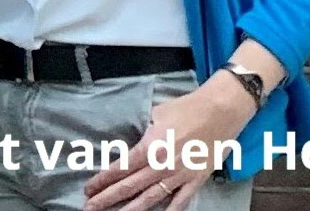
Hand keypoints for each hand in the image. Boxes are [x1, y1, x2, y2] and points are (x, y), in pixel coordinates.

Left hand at [84, 76, 256, 209]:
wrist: (221, 110)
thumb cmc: (187, 108)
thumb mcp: (156, 114)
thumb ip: (144, 134)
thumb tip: (136, 145)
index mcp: (150, 148)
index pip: (120, 169)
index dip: (102, 180)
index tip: (88, 188)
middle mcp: (163, 165)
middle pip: (130, 186)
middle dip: (108, 198)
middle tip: (90, 207)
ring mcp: (181, 175)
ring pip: (151, 198)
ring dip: (131, 209)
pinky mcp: (197, 179)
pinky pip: (181, 200)